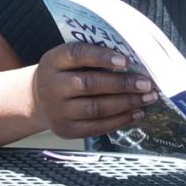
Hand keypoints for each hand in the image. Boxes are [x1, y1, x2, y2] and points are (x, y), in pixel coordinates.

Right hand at [33, 42, 157, 138]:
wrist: (38, 99)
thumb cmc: (65, 71)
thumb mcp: (68, 57)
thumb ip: (92, 55)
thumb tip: (132, 59)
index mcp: (54, 60)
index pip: (77, 54)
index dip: (102, 57)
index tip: (126, 60)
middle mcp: (53, 86)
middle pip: (89, 84)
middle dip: (122, 84)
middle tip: (146, 83)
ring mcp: (58, 111)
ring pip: (95, 108)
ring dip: (126, 103)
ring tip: (147, 98)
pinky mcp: (67, 130)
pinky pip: (96, 127)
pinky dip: (119, 120)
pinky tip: (136, 113)